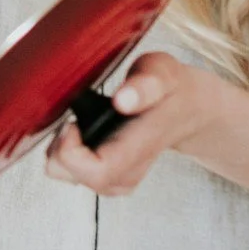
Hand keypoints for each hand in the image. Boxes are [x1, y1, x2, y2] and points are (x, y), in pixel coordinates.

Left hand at [43, 52, 225, 197]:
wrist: (188, 109)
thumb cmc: (171, 88)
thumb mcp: (163, 72)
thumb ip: (146, 83)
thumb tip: (123, 100)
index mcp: (139, 146)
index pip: (97, 171)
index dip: (72, 150)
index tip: (74, 121)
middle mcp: (128, 170)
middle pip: (75, 177)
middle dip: (60, 147)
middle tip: (72, 119)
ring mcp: (119, 176)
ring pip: (70, 177)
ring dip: (62, 150)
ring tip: (77, 124)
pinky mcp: (111, 176)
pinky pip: (75, 174)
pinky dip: (68, 154)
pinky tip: (81, 133)